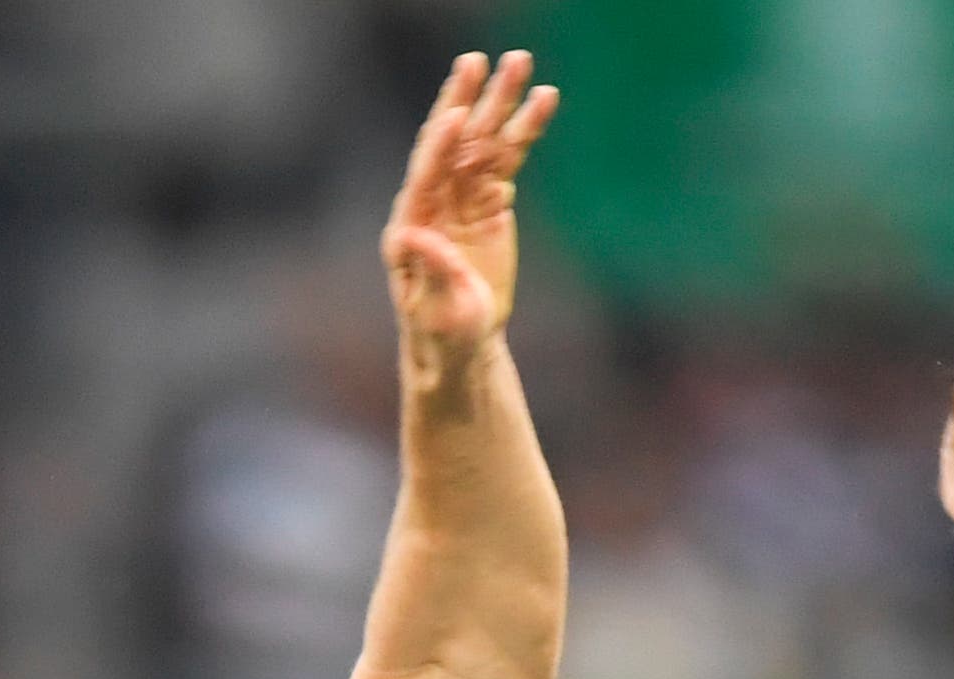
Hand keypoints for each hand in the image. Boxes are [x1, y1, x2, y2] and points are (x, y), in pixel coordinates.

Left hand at [379, 50, 556, 356]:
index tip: (458, 114)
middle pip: (449, 143)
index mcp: (409, 227)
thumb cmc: (443, 333)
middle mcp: (431, 202)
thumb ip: (430, 270)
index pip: (424, 176)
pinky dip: (524, 128)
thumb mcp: (438, 310)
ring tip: (520, 62)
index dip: (440, 145)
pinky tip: (544, 100)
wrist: (461, 342)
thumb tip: (409, 234)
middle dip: (465, 101)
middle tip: (479, 62)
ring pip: (482, 141)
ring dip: (501, 103)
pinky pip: (507, 156)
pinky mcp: (488, 198)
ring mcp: (461, 197)